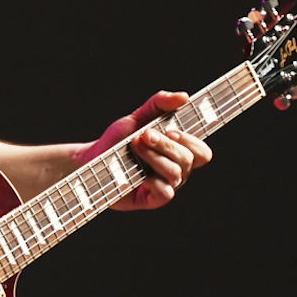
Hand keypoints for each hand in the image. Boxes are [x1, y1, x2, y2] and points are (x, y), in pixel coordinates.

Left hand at [77, 91, 211, 210]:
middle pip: (189, 158)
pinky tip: (138, 171)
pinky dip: (152, 179)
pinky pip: (165, 192)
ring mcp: (167, 184)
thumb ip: (160, 103)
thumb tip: (184, 97)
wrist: (94, 158)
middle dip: (166, 143)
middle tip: (146, 133)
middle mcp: (177, 168)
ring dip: (154, 156)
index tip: (173, 129)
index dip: (194, 141)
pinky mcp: (154, 199)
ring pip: (175, 172)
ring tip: (135, 145)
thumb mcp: (139, 116)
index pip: (201, 151)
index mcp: (178, 150)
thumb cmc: (119, 139)